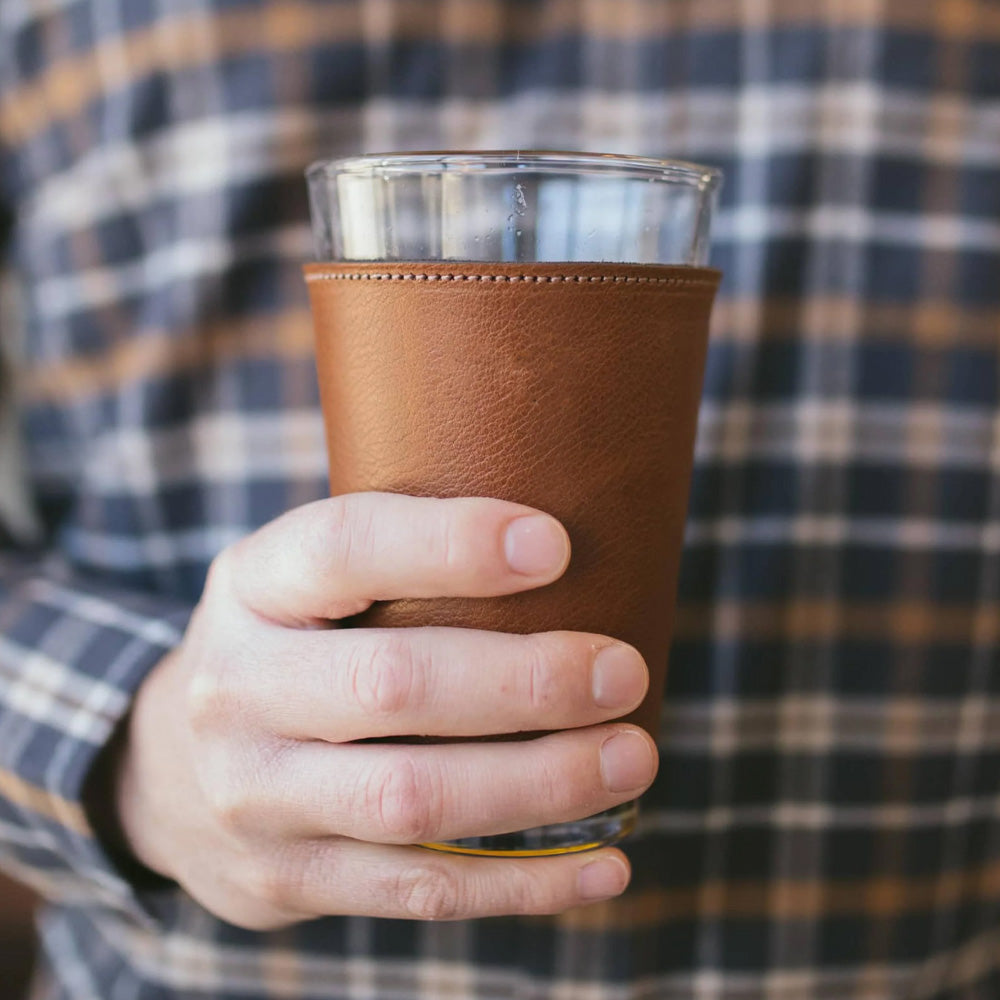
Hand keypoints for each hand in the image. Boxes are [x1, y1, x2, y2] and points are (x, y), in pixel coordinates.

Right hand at [115, 493, 656, 927]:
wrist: (167, 768)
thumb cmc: (286, 646)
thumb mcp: (301, 578)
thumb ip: (396, 555)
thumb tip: (565, 547)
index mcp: (252, 586)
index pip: (343, 548)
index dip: (449, 544)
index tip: (555, 545)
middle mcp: (236, 689)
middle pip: (392, 685)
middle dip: (525, 683)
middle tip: (622, 672)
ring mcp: (255, 797)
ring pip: (413, 801)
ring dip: (540, 785)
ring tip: (632, 759)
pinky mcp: (287, 880)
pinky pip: (419, 891)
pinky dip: (522, 882)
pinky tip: (602, 865)